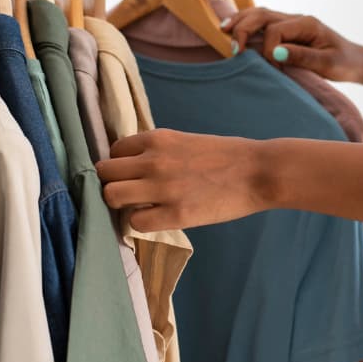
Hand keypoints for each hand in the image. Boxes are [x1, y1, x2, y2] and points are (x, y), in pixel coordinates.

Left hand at [96, 129, 269, 231]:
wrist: (258, 171)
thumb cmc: (227, 155)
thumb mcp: (186, 140)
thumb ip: (159, 150)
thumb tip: (135, 165)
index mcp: (157, 138)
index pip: (114, 151)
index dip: (119, 165)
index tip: (130, 175)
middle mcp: (153, 160)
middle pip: (104, 172)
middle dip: (112, 183)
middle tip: (127, 193)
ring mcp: (162, 188)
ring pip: (111, 196)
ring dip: (120, 203)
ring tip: (137, 207)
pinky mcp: (175, 214)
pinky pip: (135, 222)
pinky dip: (139, 222)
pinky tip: (154, 218)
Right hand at [222, 8, 362, 82]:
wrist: (356, 61)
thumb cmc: (344, 63)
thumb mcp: (327, 64)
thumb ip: (302, 57)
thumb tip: (276, 53)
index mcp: (306, 23)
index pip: (276, 30)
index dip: (269, 49)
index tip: (274, 68)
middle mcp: (296, 19)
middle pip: (262, 14)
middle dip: (244, 28)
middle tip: (233, 49)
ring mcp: (291, 22)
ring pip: (259, 14)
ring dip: (241, 22)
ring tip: (222, 30)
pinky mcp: (287, 31)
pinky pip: (263, 23)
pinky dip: (246, 24)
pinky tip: (233, 29)